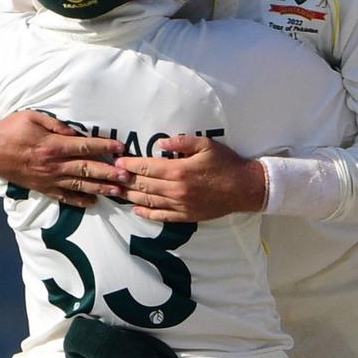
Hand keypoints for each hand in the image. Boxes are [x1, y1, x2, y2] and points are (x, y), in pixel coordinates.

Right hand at [0, 110, 127, 206]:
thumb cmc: (10, 129)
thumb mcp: (32, 116)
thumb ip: (56, 124)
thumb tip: (76, 132)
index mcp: (52, 146)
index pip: (85, 146)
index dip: (105, 146)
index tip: (121, 147)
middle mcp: (53, 165)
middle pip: (87, 169)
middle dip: (109, 173)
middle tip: (128, 176)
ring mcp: (48, 179)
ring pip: (79, 185)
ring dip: (100, 188)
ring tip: (118, 192)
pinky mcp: (42, 188)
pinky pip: (63, 196)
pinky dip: (79, 200)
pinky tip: (93, 202)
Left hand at [115, 135, 265, 222]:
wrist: (245, 188)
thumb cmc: (226, 163)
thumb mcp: (207, 145)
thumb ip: (182, 141)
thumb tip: (160, 143)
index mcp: (179, 170)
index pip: (146, 167)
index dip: (130, 164)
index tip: (118, 161)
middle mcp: (176, 189)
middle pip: (143, 185)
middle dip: (125, 179)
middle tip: (113, 175)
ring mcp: (180, 205)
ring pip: (148, 201)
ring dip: (131, 196)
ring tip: (118, 191)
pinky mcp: (185, 216)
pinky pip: (161, 216)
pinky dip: (146, 213)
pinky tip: (136, 209)